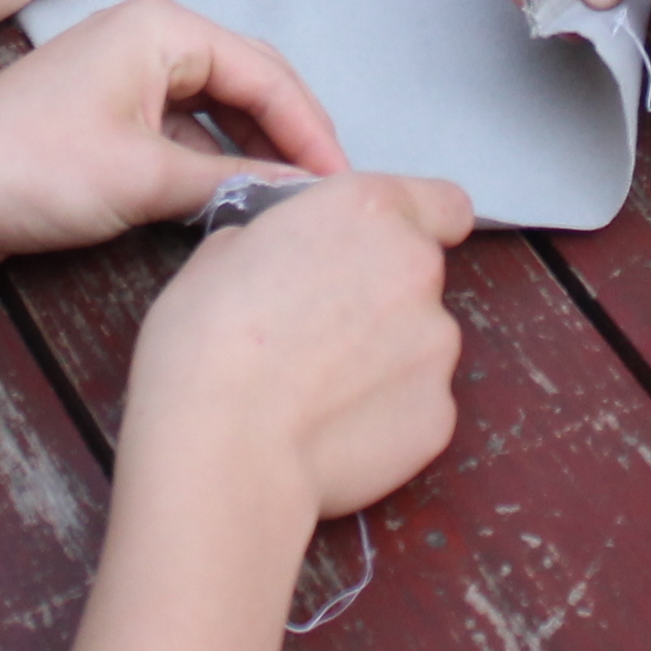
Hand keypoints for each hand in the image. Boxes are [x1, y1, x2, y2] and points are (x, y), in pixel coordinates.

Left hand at [0, 0, 348, 279]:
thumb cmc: (30, 170)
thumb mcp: (145, 178)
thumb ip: (234, 183)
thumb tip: (303, 195)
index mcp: (161, 27)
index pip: (266, 72)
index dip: (310, 130)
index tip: (343, 184)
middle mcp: (148, 39)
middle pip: (247, 85)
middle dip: (289, 139)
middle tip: (328, 198)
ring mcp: (125, 78)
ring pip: (217, 114)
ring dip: (253, 157)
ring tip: (292, 207)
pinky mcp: (107, 119)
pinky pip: (182, 137)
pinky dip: (212, 168)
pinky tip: (236, 207)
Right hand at [123, 173, 471, 521]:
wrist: (225, 447)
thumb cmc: (207, 340)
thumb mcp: (223, 253)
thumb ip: (281, 241)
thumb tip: (289, 259)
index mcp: (367, 211)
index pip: (443, 202)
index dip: (417, 222)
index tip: (384, 247)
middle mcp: (417, 269)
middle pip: (419, 274)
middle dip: (381, 294)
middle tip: (319, 327)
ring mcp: (438, 346)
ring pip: (420, 341)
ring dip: (383, 354)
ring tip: (317, 388)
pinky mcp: (439, 416)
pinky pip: (416, 402)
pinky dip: (383, 411)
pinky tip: (330, 428)